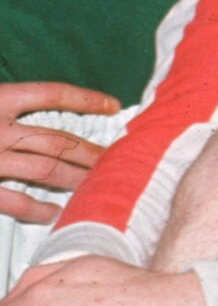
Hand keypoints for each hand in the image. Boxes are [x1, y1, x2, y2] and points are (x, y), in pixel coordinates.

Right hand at [0, 82, 120, 223]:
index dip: (86, 99)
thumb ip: (5, 101)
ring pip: (46, 170)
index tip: (114, 106)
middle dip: (91, 151)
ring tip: (98, 184)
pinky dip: (36, 209)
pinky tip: (55, 212)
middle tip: (119, 159)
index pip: (51, 93)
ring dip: (76, 178)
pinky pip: (14, 202)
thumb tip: (33, 103)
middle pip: (57, 140)